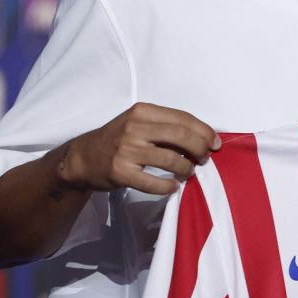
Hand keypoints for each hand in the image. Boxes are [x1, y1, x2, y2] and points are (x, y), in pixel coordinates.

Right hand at [57, 102, 220, 195]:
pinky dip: (169, 186)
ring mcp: (127, 151)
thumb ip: (165, 126)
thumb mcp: (138, 122)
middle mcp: (134, 128)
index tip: (215, 142)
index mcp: (142, 111)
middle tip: (205, 158)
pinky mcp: (121, 173)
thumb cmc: (117, 138)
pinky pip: (154, 183)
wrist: (83, 157)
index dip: (204, 131)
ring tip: (188, 171)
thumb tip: (202, 137)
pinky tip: (174, 186)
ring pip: (171, 160)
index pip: (183, 118)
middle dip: (200, 149)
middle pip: (181, 136)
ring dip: (187, 168)